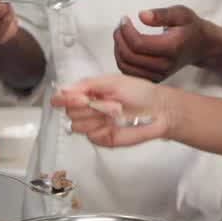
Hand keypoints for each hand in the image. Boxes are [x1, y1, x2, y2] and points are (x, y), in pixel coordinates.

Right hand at [51, 75, 170, 147]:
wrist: (158, 110)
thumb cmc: (139, 92)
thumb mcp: (112, 81)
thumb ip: (87, 84)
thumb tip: (63, 89)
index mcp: (88, 93)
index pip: (63, 98)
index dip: (63, 99)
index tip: (75, 98)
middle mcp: (88, 109)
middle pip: (69, 112)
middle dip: (86, 106)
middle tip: (108, 101)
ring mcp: (94, 124)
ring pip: (78, 126)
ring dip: (96, 117)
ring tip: (115, 112)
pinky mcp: (102, 138)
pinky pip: (91, 136)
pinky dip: (103, 129)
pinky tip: (116, 123)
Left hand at [113, 6, 207, 81]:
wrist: (201, 46)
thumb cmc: (190, 27)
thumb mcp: (180, 13)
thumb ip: (161, 14)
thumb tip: (141, 15)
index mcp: (171, 47)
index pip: (138, 44)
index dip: (126, 30)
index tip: (124, 18)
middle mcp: (165, 65)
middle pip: (129, 56)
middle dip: (119, 38)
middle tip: (120, 24)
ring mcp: (159, 75)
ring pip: (126, 67)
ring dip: (118, 49)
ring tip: (120, 34)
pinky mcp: (155, 79)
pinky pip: (129, 73)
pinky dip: (122, 60)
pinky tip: (125, 46)